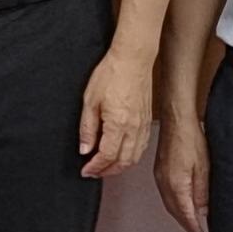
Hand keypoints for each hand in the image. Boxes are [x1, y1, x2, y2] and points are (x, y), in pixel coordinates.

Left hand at [75, 49, 153, 179]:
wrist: (133, 59)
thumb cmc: (111, 74)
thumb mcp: (90, 100)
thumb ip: (87, 128)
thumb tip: (85, 149)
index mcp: (118, 124)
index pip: (107, 156)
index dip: (95, 167)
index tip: (86, 170)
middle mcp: (134, 128)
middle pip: (122, 161)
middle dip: (107, 171)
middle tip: (94, 172)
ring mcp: (143, 126)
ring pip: (134, 157)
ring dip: (120, 166)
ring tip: (106, 167)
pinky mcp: (147, 121)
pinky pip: (141, 147)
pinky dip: (131, 157)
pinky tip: (122, 155)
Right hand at [154, 113, 210, 231]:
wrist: (176, 120)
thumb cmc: (190, 138)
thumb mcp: (203, 168)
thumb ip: (202, 192)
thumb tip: (202, 210)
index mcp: (176, 185)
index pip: (185, 214)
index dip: (193, 228)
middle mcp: (165, 183)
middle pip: (174, 211)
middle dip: (185, 224)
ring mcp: (160, 176)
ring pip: (169, 203)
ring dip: (179, 214)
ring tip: (190, 220)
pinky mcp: (159, 170)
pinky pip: (166, 194)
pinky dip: (174, 203)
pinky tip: (180, 201)